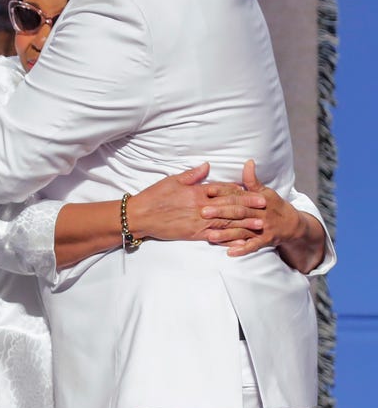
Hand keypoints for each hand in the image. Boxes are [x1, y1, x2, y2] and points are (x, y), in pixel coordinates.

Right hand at [129, 162, 266, 241]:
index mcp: (196, 192)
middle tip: (265, 207)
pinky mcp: (193, 234)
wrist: (141, 216)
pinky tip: (240, 241)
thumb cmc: (154, 196)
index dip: (241, 191)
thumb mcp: (172, 181)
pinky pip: (215, 237)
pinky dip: (228, 239)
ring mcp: (198, 222)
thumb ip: (191, 175)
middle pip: (229, 206)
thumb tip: (207, 166)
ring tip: (260, 224)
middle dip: (249, 206)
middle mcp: (201, 207)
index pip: (223, 190)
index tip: (255, 192)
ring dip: (244, 223)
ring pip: (226, 222)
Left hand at [200, 160, 323, 266]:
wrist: (294, 225)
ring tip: (210, 236)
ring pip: (243, 230)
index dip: (223, 192)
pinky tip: (230, 253)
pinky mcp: (266, 240)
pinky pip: (253, 246)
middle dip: (221, 212)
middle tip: (203, 212)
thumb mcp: (265, 191)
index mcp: (258, 199)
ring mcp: (263, 227)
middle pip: (238, 212)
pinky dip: (243, 249)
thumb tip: (248, 162)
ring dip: (227, 234)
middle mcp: (260, 213)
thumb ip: (252, 180)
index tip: (207, 190)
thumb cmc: (275, 206)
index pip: (238, 195)